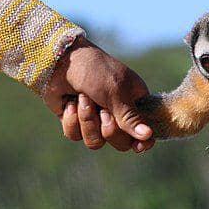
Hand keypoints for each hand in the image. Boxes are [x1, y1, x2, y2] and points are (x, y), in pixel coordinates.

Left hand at [42, 37, 154, 152]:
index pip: (144, 131)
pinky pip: (75, 136)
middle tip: (103, 111)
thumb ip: (130, 117)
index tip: (138, 147)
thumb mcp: (116, 92)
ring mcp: (95, 119)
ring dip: (87, 121)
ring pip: (95, 143)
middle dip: (109, 129)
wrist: (61, 60)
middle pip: (120, 143)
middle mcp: (117, 114)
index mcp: (134, 102)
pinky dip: (72, 119)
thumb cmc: (95, 70)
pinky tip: (70, 102)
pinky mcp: (75, 121)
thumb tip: (148, 136)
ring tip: (82, 99)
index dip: (142, 142)